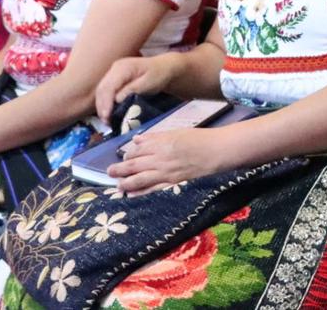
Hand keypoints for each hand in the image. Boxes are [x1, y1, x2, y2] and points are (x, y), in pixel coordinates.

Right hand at [94, 55, 176, 123]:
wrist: (164, 67)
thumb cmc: (158, 75)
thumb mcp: (148, 83)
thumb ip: (132, 90)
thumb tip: (117, 100)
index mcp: (123, 67)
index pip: (109, 86)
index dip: (106, 102)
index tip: (107, 117)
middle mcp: (114, 69)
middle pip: (101, 89)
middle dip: (102, 107)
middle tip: (107, 122)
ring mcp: (113, 73)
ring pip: (101, 91)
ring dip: (102, 107)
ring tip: (107, 121)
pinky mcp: (114, 80)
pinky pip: (105, 92)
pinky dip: (105, 103)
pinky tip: (109, 114)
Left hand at [106, 126, 230, 193]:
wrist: (217, 151)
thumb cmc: (199, 138)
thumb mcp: (176, 131)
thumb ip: (155, 136)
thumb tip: (136, 140)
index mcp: (161, 143)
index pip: (137, 150)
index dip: (128, 153)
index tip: (124, 156)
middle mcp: (160, 158)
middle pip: (134, 165)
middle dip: (119, 169)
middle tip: (109, 172)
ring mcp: (166, 172)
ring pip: (140, 179)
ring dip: (126, 183)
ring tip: (117, 185)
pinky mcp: (173, 182)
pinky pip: (153, 189)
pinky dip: (141, 192)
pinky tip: (132, 195)